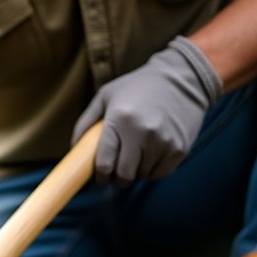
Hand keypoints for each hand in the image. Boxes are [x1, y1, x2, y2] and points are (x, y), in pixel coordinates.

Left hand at [73, 36, 222, 186]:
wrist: (182, 78)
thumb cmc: (138, 87)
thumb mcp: (106, 96)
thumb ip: (85, 122)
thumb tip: (74, 149)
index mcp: (121, 120)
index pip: (105, 163)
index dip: (100, 176)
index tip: (101, 176)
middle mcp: (143, 132)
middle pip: (124, 176)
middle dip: (117, 178)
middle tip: (117, 171)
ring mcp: (163, 142)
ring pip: (142, 176)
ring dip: (136, 171)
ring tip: (137, 153)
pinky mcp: (179, 149)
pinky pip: (159, 174)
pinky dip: (153, 170)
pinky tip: (152, 153)